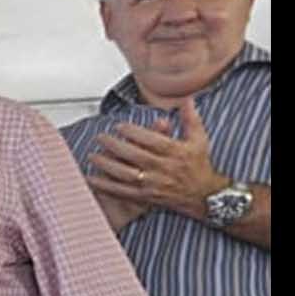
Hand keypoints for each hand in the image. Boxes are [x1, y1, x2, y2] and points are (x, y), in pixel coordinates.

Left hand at [85, 97, 228, 220]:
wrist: (203, 194)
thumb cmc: (198, 164)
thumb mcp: (198, 139)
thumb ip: (190, 118)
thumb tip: (187, 98)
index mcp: (175, 152)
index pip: (152, 140)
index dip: (134, 133)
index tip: (119, 126)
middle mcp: (163, 168)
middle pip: (135, 156)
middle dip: (115, 146)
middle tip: (100, 138)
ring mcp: (153, 184)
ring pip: (126, 174)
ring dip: (107, 165)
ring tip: (92, 156)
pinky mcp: (145, 197)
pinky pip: (122, 192)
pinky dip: (106, 186)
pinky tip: (91, 180)